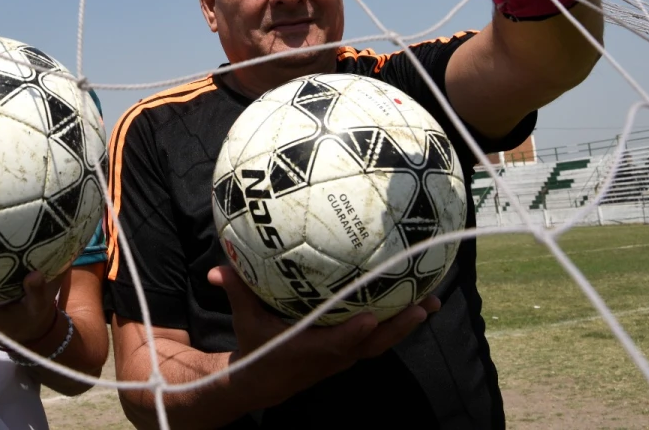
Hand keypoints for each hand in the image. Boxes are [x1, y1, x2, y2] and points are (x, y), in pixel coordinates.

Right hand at [208, 265, 438, 408]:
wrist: (264, 379)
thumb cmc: (256, 344)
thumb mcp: (243, 319)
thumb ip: (236, 291)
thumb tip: (216, 268)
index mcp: (307, 350)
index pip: (334, 344)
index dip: (354, 333)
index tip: (371, 316)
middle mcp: (332, 356)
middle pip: (372, 345)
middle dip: (399, 327)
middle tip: (424, 304)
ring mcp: (345, 356)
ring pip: (381, 343)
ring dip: (407, 325)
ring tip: (432, 301)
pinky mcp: (351, 351)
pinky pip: (379, 337)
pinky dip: (398, 323)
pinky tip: (415, 302)